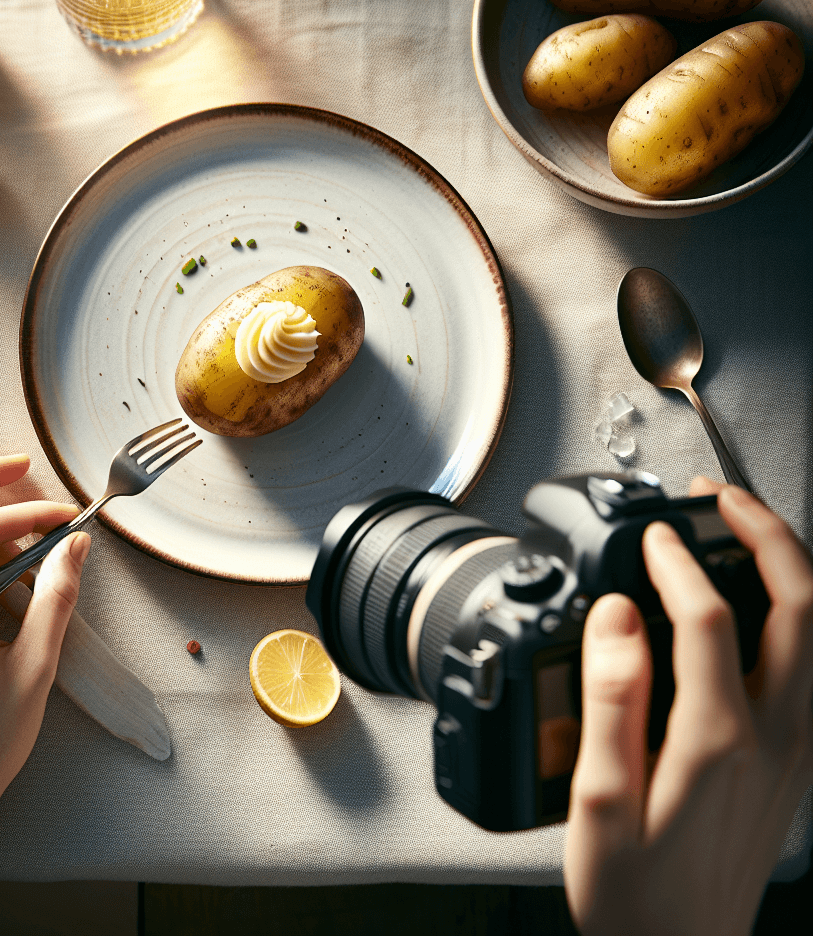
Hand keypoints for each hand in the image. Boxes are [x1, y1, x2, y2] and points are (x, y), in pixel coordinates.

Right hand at [565, 478, 812, 935]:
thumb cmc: (634, 890)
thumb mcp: (599, 800)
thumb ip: (609, 700)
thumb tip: (615, 618)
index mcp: (719, 739)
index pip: (710, 617)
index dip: (676, 562)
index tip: (648, 537)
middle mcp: (775, 737)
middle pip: (801, 607)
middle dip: (765, 535)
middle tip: (722, 502)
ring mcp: (797, 747)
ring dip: (792, 566)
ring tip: (748, 529)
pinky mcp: (797, 759)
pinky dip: (801, 611)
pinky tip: (770, 601)